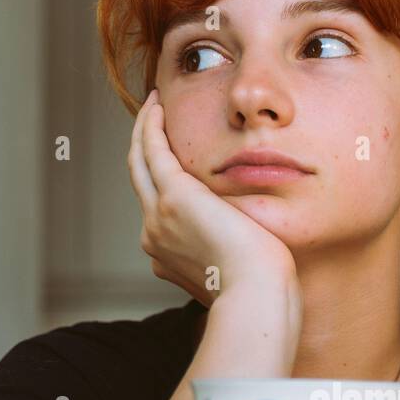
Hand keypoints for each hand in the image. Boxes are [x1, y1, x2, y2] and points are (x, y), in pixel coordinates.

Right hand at [128, 89, 296, 305]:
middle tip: (152, 118)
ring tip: (153, 105)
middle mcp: (154, 236)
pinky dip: (152, 127)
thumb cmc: (260, 289)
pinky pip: (152, 151)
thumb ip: (230, 253)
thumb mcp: (238, 272)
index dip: (159, 178)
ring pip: (139, 162)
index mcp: (167, 255)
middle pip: (140, 181)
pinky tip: (158, 106)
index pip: (157, 209)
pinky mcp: (173, 197)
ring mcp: (158, 217)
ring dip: (143, 130)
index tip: (169, 157)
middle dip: (143, 147)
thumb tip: (245, 245)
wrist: (256, 294)